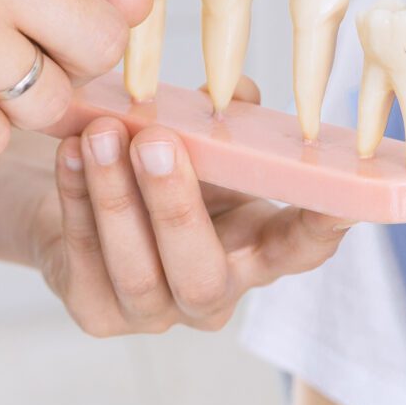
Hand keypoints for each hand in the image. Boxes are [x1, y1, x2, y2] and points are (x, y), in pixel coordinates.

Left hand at [34, 77, 354, 334]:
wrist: (80, 201)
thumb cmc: (160, 167)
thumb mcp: (200, 142)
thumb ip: (225, 119)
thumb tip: (239, 92)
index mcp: (255, 250)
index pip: (301, 250)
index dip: (322, 227)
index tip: (334, 188)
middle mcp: (211, 294)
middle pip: (202, 275)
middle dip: (176, 207)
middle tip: (157, 141)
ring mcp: (151, 312)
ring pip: (136, 271)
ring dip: (116, 197)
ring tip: (102, 134)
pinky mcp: (95, 311)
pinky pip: (83, 258)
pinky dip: (75, 198)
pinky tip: (71, 150)